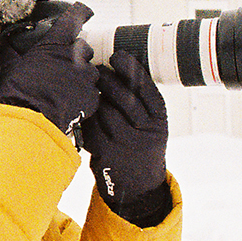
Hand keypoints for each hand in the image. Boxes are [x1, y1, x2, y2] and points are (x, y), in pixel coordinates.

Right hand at [0, 3, 98, 139]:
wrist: (31, 120)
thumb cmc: (19, 93)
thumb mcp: (11, 66)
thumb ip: (12, 51)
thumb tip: (5, 43)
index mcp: (56, 43)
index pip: (74, 18)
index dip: (81, 12)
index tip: (85, 12)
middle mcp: (75, 56)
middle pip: (84, 47)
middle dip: (75, 54)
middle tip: (62, 66)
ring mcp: (86, 76)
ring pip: (89, 70)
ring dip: (80, 75)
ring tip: (64, 88)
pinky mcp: (92, 96)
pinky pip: (91, 90)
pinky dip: (83, 94)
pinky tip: (68, 100)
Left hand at [85, 52, 169, 219]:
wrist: (138, 185)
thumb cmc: (141, 145)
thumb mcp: (151, 125)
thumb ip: (139, 102)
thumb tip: (117, 65)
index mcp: (158, 119)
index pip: (146, 88)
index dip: (131, 69)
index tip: (118, 55)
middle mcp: (145, 131)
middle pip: (123, 97)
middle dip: (107, 79)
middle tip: (95, 68)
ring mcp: (125, 143)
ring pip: (104, 110)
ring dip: (93, 95)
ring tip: (87, 85)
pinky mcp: (105, 152)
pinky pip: (90, 126)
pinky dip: (85, 114)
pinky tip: (83, 108)